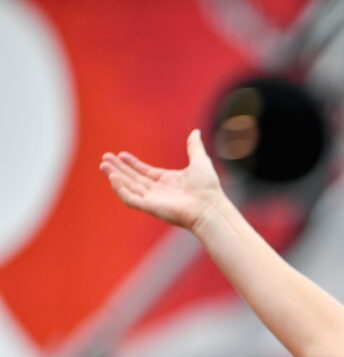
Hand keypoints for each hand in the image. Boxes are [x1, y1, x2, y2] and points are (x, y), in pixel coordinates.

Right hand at [99, 129, 222, 231]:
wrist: (210, 206)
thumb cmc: (208, 188)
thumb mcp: (200, 161)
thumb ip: (194, 147)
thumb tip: (196, 131)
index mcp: (169, 182)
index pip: (145, 173)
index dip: (133, 164)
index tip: (121, 154)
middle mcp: (159, 192)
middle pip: (133, 179)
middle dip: (118, 169)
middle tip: (104, 158)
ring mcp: (154, 200)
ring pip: (128, 188)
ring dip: (115, 176)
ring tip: (103, 165)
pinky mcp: (150, 208)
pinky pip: (130, 198)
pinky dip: (120, 189)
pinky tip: (112, 177)